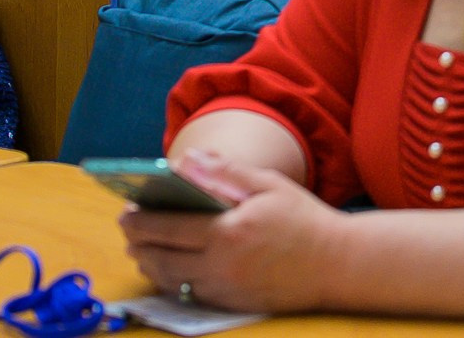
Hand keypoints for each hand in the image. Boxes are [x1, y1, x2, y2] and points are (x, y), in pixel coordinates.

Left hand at [118, 153, 339, 314]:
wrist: (338, 264)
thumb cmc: (304, 219)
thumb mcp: (269, 185)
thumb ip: (225, 171)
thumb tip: (185, 160)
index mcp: (228, 231)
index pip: (169, 227)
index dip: (141, 220)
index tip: (125, 211)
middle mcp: (220, 265)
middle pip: (161, 258)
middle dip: (137, 243)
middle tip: (128, 230)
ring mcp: (224, 289)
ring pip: (170, 280)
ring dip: (149, 264)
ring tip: (141, 249)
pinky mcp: (229, 304)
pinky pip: (188, 293)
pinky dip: (170, 280)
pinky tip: (168, 268)